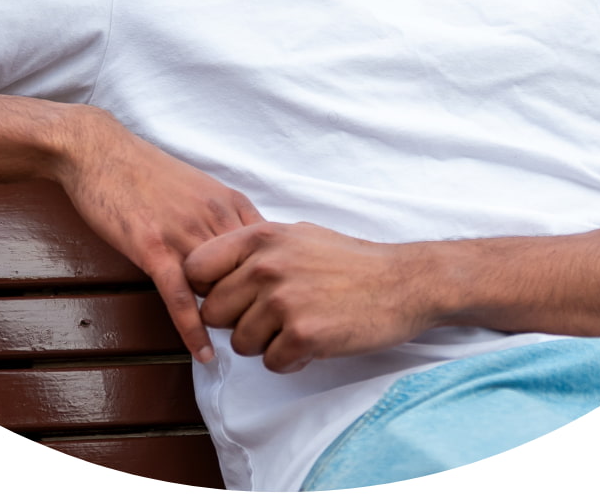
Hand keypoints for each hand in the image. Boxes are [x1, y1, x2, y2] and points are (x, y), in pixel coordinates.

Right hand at [52, 109, 262, 361]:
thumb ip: (223, 219)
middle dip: (258, 306)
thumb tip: (242, 253)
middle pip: (251, 276)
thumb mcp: (198, 188)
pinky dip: (194, 330)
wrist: (100, 152)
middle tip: (261, 335)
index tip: (279, 306)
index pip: (270, 253)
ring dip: (230, 321)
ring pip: (220, 289)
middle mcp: (214, 218)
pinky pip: (180, 298)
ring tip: (242, 350)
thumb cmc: (145, 171)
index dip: (276, 283)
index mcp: (230, 203)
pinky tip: (205, 354)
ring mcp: (184, 234)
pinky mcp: (153, 249)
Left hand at [183, 222, 437, 373]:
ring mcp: (283, 300)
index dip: (206, 289)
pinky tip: (313, 343)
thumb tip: (210, 271)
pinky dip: (290, 361)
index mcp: (260, 238)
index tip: (228, 297)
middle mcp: (266, 266)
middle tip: (272, 318)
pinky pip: (271, 363)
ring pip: (240, 343)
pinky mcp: (302, 334)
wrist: (404, 282)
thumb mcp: (296, 236)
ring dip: (266, 344)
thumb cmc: (349, 262)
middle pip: (212, 313)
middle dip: (237, 322)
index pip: (195, 268)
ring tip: (297, 327)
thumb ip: (253, 250)